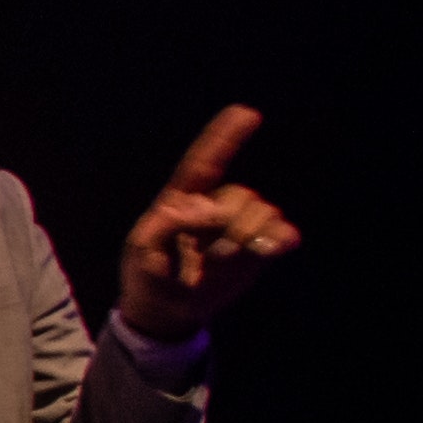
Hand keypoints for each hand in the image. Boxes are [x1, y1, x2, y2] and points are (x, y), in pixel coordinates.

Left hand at [109, 105, 294, 340]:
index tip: (246, 113)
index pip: (204, 163)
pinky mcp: (256, 250)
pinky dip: (281, 237)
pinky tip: (277, 246)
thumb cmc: (147, 275)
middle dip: (231, 222)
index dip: (224, 137)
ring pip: (261, 211)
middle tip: (212, 254)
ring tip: (223, 259)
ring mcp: (236, 227)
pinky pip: (280, 233)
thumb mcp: (141, 250)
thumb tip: (194, 206)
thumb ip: (162, 226)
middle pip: (240, 196)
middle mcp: (213, 208)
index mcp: (180, 201)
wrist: (167, 310)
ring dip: (248, 234)